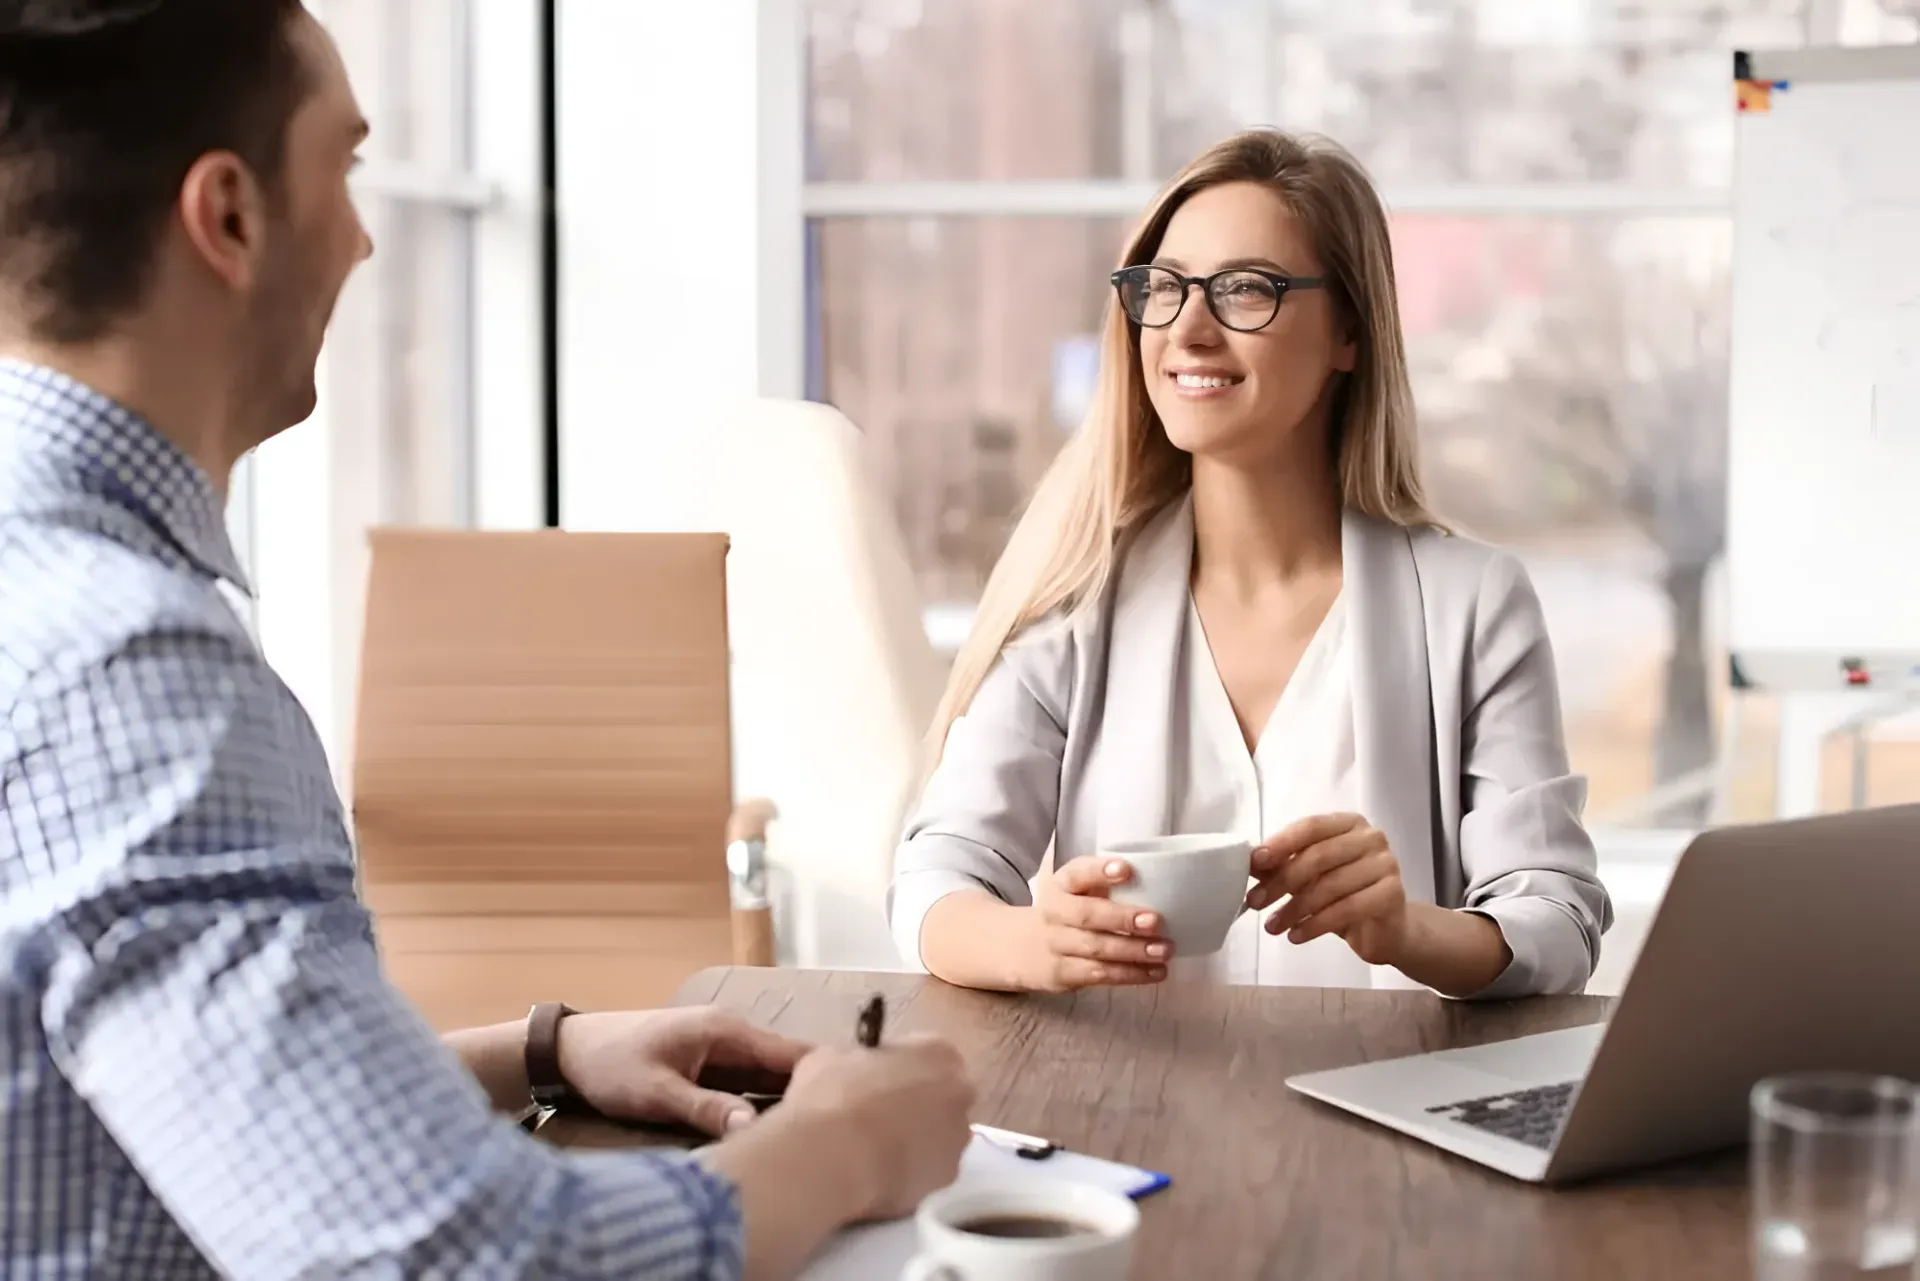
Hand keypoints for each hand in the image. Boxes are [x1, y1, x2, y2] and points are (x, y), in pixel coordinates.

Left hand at [557, 1006, 808, 1135]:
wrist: (569, 1051)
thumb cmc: (610, 1064)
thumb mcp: (656, 1093)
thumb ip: (706, 1109)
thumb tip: (753, 1130)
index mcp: (726, 1030)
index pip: (790, 1053)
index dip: (820, 1078)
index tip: (842, 1110)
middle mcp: (731, 1034)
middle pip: (785, 1067)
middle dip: (806, 1095)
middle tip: (829, 1133)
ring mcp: (721, 1049)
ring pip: (767, 1078)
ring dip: (784, 1103)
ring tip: (808, 1136)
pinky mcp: (709, 1065)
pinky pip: (747, 1084)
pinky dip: (760, 1104)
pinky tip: (771, 1130)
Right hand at [779, 1034, 974, 1220]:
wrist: (836, 1158)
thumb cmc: (834, 1095)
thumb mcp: (828, 1058)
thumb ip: (852, 1060)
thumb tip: (847, 1069)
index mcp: (937, 1051)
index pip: (925, 1053)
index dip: (897, 1067)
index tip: (873, 1080)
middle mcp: (960, 1090)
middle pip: (941, 1093)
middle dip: (915, 1102)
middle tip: (876, 1114)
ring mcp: (959, 1136)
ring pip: (940, 1133)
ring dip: (917, 1137)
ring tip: (875, 1150)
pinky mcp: (949, 1175)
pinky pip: (931, 1168)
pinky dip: (912, 1170)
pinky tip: (881, 1173)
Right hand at [1026, 855, 1170, 991]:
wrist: (1020, 948)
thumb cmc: (1066, 912)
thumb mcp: (1076, 891)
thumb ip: (1106, 885)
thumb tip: (1162, 885)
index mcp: (1061, 885)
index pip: (1077, 873)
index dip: (1100, 871)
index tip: (1127, 869)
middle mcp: (1053, 912)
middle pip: (1086, 915)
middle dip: (1122, 918)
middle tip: (1156, 921)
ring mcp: (1055, 945)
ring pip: (1095, 949)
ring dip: (1133, 951)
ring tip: (1164, 951)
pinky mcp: (1061, 975)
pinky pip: (1098, 975)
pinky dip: (1129, 974)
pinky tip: (1155, 972)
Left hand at [1245, 813, 1408, 965]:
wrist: (1386, 930)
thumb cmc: (1344, 896)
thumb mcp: (1309, 878)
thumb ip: (1283, 865)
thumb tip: (1250, 862)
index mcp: (1349, 824)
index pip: (1310, 827)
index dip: (1281, 844)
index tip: (1254, 863)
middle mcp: (1371, 838)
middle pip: (1318, 856)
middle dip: (1281, 881)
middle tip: (1255, 901)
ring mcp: (1386, 864)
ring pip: (1330, 885)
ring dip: (1294, 908)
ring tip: (1272, 926)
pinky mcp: (1392, 894)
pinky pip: (1346, 909)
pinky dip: (1315, 925)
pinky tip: (1296, 935)